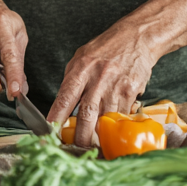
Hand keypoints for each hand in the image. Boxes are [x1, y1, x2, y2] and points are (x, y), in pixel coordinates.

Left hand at [46, 22, 154, 147]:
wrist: (136, 38)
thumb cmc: (105, 48)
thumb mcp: (81, 57)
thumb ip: (72, 79)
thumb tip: (62, 102)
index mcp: (81, 69)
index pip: (65, 97)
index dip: (57, 115)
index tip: (50, 130)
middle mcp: (98, 79)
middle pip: (86, 114)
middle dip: (81, 135)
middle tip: (75, 147)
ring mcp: (116, 87)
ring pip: (105, 118)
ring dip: (99, 134)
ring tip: (93, 145)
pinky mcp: (131, 92)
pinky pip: (121, 114)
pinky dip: (115, 123)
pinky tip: (112, 128)